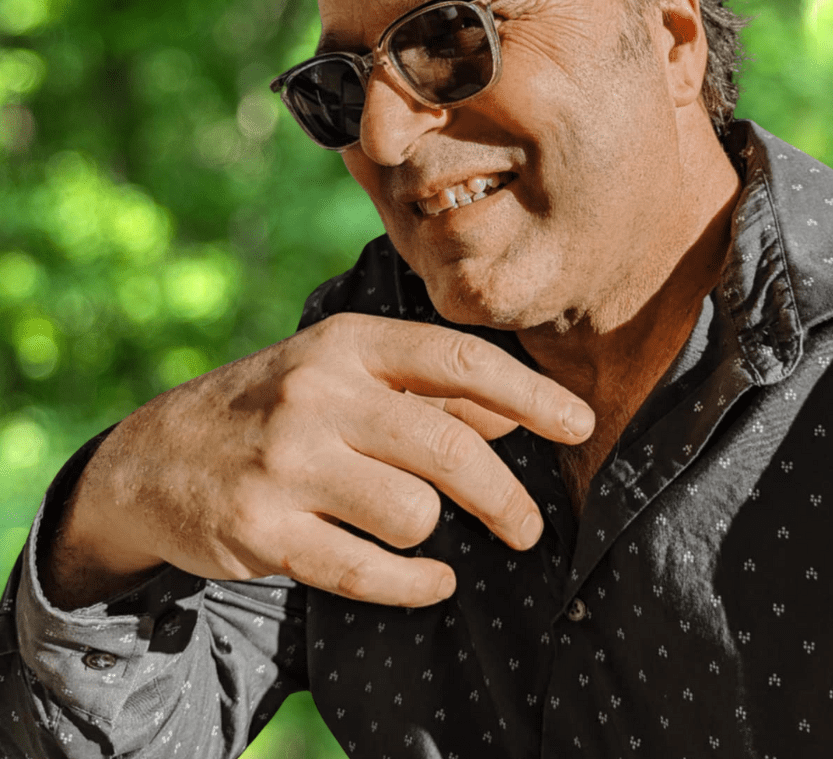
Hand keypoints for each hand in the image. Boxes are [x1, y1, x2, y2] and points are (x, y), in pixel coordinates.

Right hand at [42, 314, 593, 608]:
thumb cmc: (277, 405)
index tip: (580, 425)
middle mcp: (318, 395)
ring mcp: (287, 464)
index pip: (460, 360)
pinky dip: (416, 583)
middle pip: (448, 447)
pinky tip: (434, 579)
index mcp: (348, 345)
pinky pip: (369, 571)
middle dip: (505, 496)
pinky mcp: (263, 531)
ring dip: (434, 530)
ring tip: (423, 528)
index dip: (530, 395)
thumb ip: (428, 389)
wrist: (156, 456)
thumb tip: (519, 414)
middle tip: (529, 526)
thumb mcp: (343, 372)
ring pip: (414, 512)